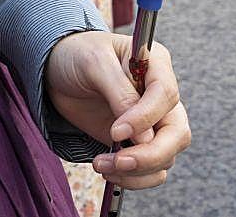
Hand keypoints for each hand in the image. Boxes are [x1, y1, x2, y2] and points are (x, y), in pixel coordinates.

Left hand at [44, 31, 190, 190]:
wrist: (58, 72)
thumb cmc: (78, 55)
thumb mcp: (93, 62)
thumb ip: (119, 93)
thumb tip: (144, 136)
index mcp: (156, 64)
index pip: (166, 95)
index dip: (145, 118)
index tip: (115, 131)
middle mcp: (161, 96)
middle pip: (177, 133)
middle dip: (151, 155)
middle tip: (118, 162)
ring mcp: (153, 122)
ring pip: (166, 157)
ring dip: (136, 171)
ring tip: (101, 165)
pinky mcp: (140, 143)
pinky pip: (152, 170)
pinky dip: (133, 178)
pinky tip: (108, 170)